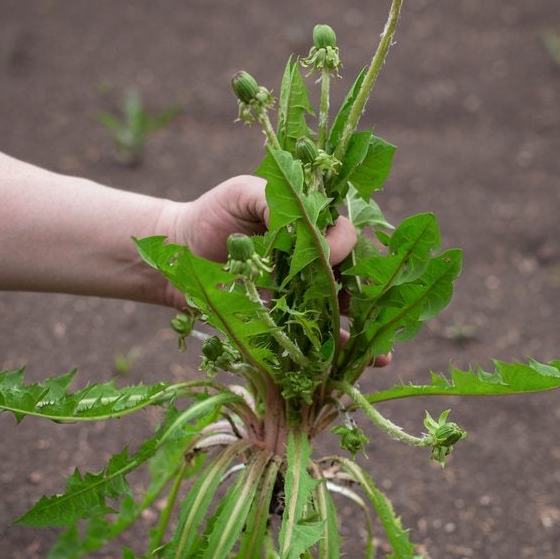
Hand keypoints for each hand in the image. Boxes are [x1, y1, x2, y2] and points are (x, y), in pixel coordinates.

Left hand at [166, 175, 389, 366]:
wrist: (179, 252)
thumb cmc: (213, 216)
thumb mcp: (244, 194)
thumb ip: (275, 200)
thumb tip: (307, 226)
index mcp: (312, 227)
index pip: (345, 236)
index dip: (346, 247)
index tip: (331, 256)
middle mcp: (315, 261)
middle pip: (354, 279)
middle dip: (371, 296)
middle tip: (379, 312)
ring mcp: (304, 293)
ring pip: (344, 311)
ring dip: (364, 331)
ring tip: (380, 352)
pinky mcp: (287, 321)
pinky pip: (319, 337)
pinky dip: (339, 351)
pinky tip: (359, 364)